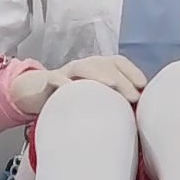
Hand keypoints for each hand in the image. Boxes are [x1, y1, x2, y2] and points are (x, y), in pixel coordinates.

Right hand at [10, 55, 148, 113]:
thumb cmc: (72, 100)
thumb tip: (138, 116)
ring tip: (111, 86)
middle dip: (121, 79)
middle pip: (104, 65)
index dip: (132, 71)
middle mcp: (84, 66)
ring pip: (83, 67)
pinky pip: (55, 79)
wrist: (35, 94)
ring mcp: (65, 72)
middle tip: (133, 97)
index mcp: (98, 69)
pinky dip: (63, 82)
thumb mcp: (93, 100)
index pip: (118, 63)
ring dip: (98, 74)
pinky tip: (71, 89)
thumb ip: (112, 103)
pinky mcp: (48, 81)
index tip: (143, 85)